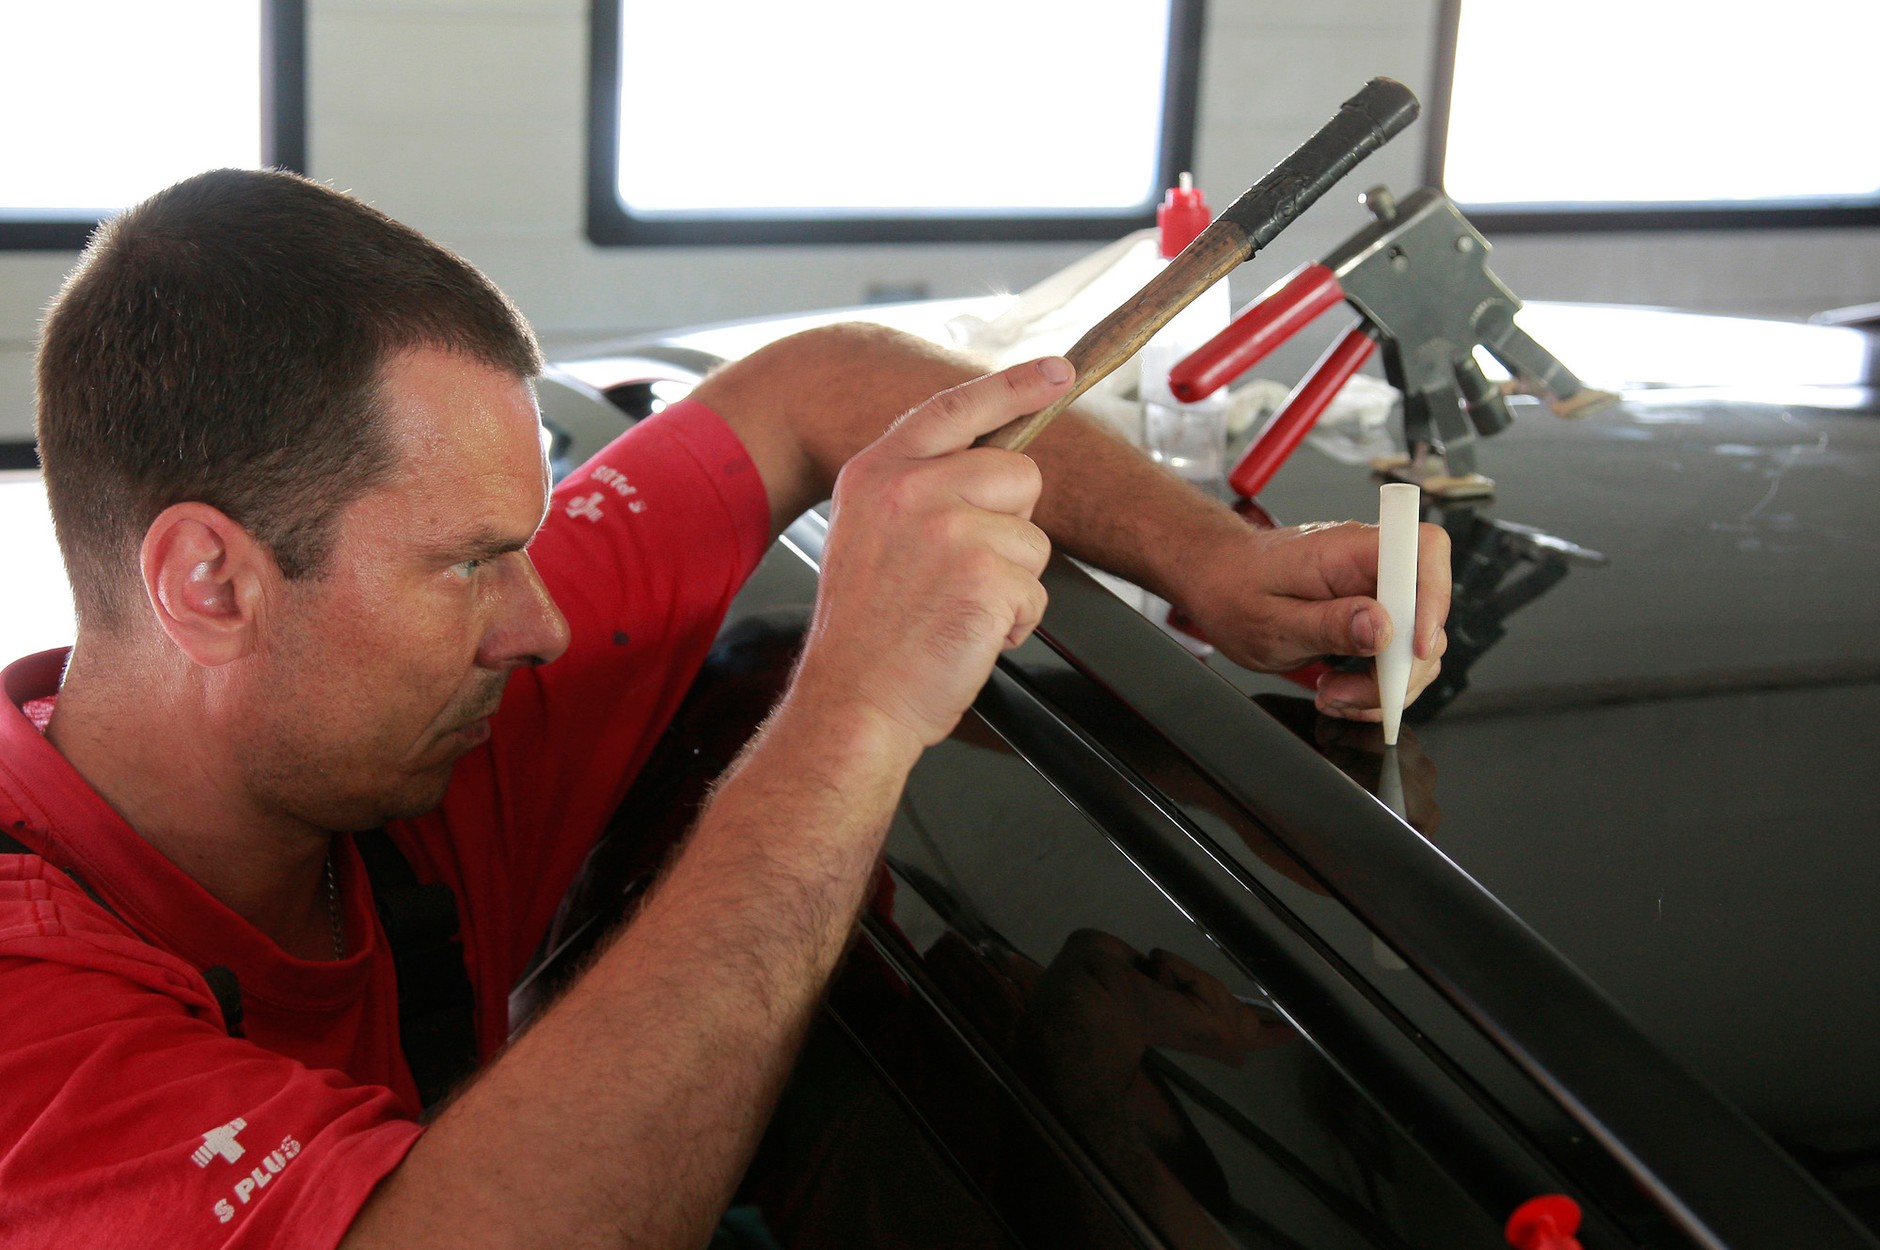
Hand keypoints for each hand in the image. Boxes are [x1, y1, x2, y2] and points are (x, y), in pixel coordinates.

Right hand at [788, 357, 1074, 751]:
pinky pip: (1036, 591)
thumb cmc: (866, 634)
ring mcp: (948, 528)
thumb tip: (990, 465)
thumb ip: (919, 490)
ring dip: (1011, 583)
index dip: (1014, 386)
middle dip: (1012, 525)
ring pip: (1033, 539)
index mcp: (878, 472)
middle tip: (963, 572)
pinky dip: (1014, 623)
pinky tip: (968, 634)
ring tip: (956, 610)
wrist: (852, 702)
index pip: (957, 407)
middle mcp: (910, 488)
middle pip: (1019, 473)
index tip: (1056, 372)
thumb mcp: (869, 534)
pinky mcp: (984, 575)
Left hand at [1182, 517, 1450, 720]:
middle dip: (1399, 667)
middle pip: (1427, 612)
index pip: (1425, 550)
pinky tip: (1340, 692)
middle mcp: (1371, 563)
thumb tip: (1382, 628)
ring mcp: (1374, 590)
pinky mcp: (1371, 615)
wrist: (1216, 580)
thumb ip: (1329, 624)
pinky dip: (1376, 686)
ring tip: (1332, 695)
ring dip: (1383, 685)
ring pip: (1416, 644)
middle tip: (1348, 694)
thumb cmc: (1234, 590)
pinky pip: (1395, 654)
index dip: (1434, 599)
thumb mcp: (1271, 620)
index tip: (1413, 649)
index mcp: (1349, 549)